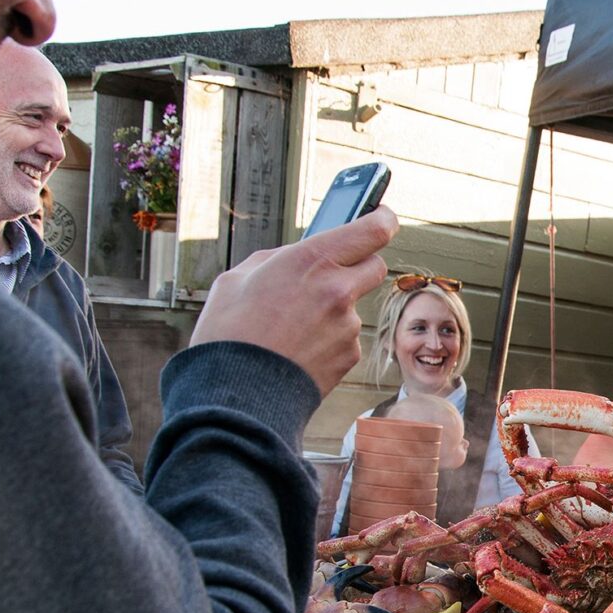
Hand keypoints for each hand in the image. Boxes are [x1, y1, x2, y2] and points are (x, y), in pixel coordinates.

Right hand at [191, 208, 397, 393]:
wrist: (236, 395)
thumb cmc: (229, 334)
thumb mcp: (237, 279)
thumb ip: (277, 261)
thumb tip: (295, 258)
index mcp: (311, 260)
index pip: (372, 231)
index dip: (382, 221)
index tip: (383, 217)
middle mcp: (338, 290)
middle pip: (376, 266)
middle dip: (359, 265)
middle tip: (334, 273)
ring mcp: (348, 326)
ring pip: (353, 306)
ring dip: (333, 310)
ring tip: (291, 328)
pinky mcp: (349, 356)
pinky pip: (346, 338)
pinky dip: (329, 341)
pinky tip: (298, 350)